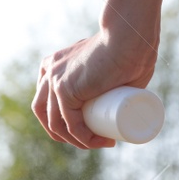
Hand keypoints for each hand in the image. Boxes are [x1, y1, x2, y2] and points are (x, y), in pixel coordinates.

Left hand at [31, 28, 156, 148]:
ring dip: (78, 141)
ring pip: (56, 123)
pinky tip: (96, 143)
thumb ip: (110, 73)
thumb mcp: (110, 63)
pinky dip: (82, 138)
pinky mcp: (63, 88)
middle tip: (97, 140)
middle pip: (48, 115)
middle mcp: (49, 72)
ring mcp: (53, 80)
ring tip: (104, 143)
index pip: (52, 105)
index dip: (69, 125)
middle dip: (67, 136)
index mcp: (55, 66)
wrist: (130, 36)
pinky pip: (68, 123)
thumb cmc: (130, 47)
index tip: (97, 130)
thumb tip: (124, 92)